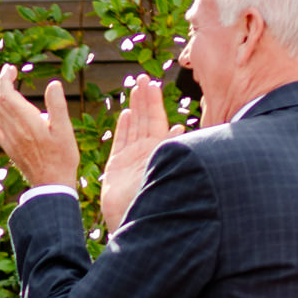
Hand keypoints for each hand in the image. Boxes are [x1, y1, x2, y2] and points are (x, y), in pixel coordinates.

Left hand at [0, 66, 79, 189]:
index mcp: (27, 122)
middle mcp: (13, 129)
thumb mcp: (65, 131)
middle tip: (8, 71)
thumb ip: (57, 106)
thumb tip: (53, 84)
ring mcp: (8, 139)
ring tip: (2, 83)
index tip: (11, 68)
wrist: (50, 185)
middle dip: (0, 83)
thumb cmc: (62, 158)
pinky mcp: (8, 147)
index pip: (7, 94)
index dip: (5, 79)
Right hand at [101, 74, 185, 230]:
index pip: (158, 120)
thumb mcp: (165, 169)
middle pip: (146, 118)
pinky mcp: (118, 166)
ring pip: (134, 126)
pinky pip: (121, 142)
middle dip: (145, 98)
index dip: (155, 102)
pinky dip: (124, 128)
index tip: (154, 84)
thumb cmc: (154, 197)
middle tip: (143, 77)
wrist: (134, 220)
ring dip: (135, 107)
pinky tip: (126, 114)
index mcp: (160, 149)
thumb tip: (179, 128)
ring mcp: (132, 157)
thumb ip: (169, 149)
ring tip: (135, 88)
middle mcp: (148, 151)